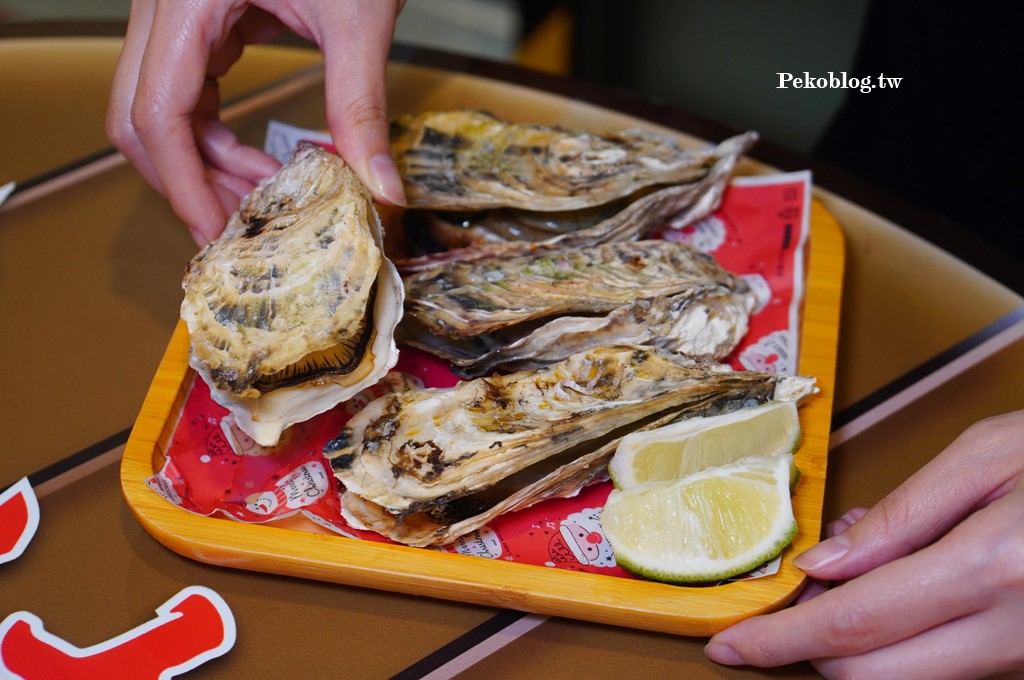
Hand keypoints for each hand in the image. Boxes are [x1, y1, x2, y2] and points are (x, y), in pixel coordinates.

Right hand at [107, 0, 405, 245]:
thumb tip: (380, 185)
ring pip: (159, 108)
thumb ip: (362, 106)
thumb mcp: (358, 18)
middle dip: (187, 180)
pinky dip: (217, 134)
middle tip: (240, 227)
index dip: (183, 183)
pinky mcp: (202, 19)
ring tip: (263, 196)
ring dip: (205, 163)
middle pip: (139, 117)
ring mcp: (178, 13)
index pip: (156, 112)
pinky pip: (189, 90)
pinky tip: (260, 160)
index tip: (218, 231)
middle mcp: (166, 6)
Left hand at [706, 410, 1023, 678]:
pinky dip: (907, 642)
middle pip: (872, 677)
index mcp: (994, 569)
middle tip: (785, 606)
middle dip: (810, 650)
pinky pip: (952, 670)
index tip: (729, 644)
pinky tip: (904, 587)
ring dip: (859, 643)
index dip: (778, 642)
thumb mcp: (987, 454)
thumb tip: (826, 564)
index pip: (853, 626)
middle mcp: (1015, 634)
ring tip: (861, 573)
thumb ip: (902, 514)